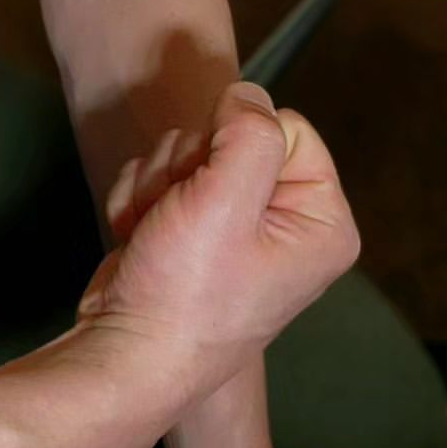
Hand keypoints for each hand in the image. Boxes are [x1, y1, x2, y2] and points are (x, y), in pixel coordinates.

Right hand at [75, 82, 360, 405]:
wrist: (125, 354)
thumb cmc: (184, 295)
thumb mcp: (226, 202)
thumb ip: (248, 133)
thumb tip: (247, 93)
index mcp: (321, 220)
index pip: (284, 124)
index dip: (235, 142)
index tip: (213, 189)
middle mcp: (286, 222)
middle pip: (230, 133)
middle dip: (189, 166)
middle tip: (181, 217)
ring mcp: (235, 226)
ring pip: (188, 151)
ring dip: (158, 184)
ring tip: (160, 234)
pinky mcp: (190, 229)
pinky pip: (160, 176)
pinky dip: (142, 201)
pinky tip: (144, 239)